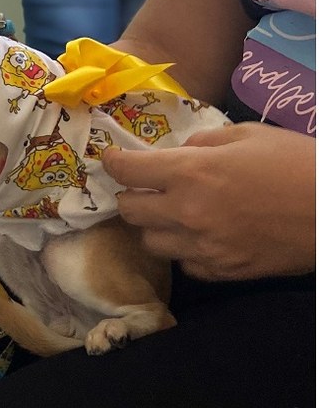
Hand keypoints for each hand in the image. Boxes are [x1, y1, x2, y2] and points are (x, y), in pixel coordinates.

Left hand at [102, 122, 315, 280]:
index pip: (127, 171)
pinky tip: (199, 237)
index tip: (112, 159)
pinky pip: (184, 264)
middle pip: (129, 211)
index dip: (113, 163)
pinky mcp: (223, 272)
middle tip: (144, 188)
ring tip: (171, 214)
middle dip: (131, 196)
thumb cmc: (295, 162)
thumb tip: (177, 153)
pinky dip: (184, 250)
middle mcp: (186, 213)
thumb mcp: (246, 135)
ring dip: (154, 225)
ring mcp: (203, 248)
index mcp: (189, 173)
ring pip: (150, 242)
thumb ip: (201, 143)